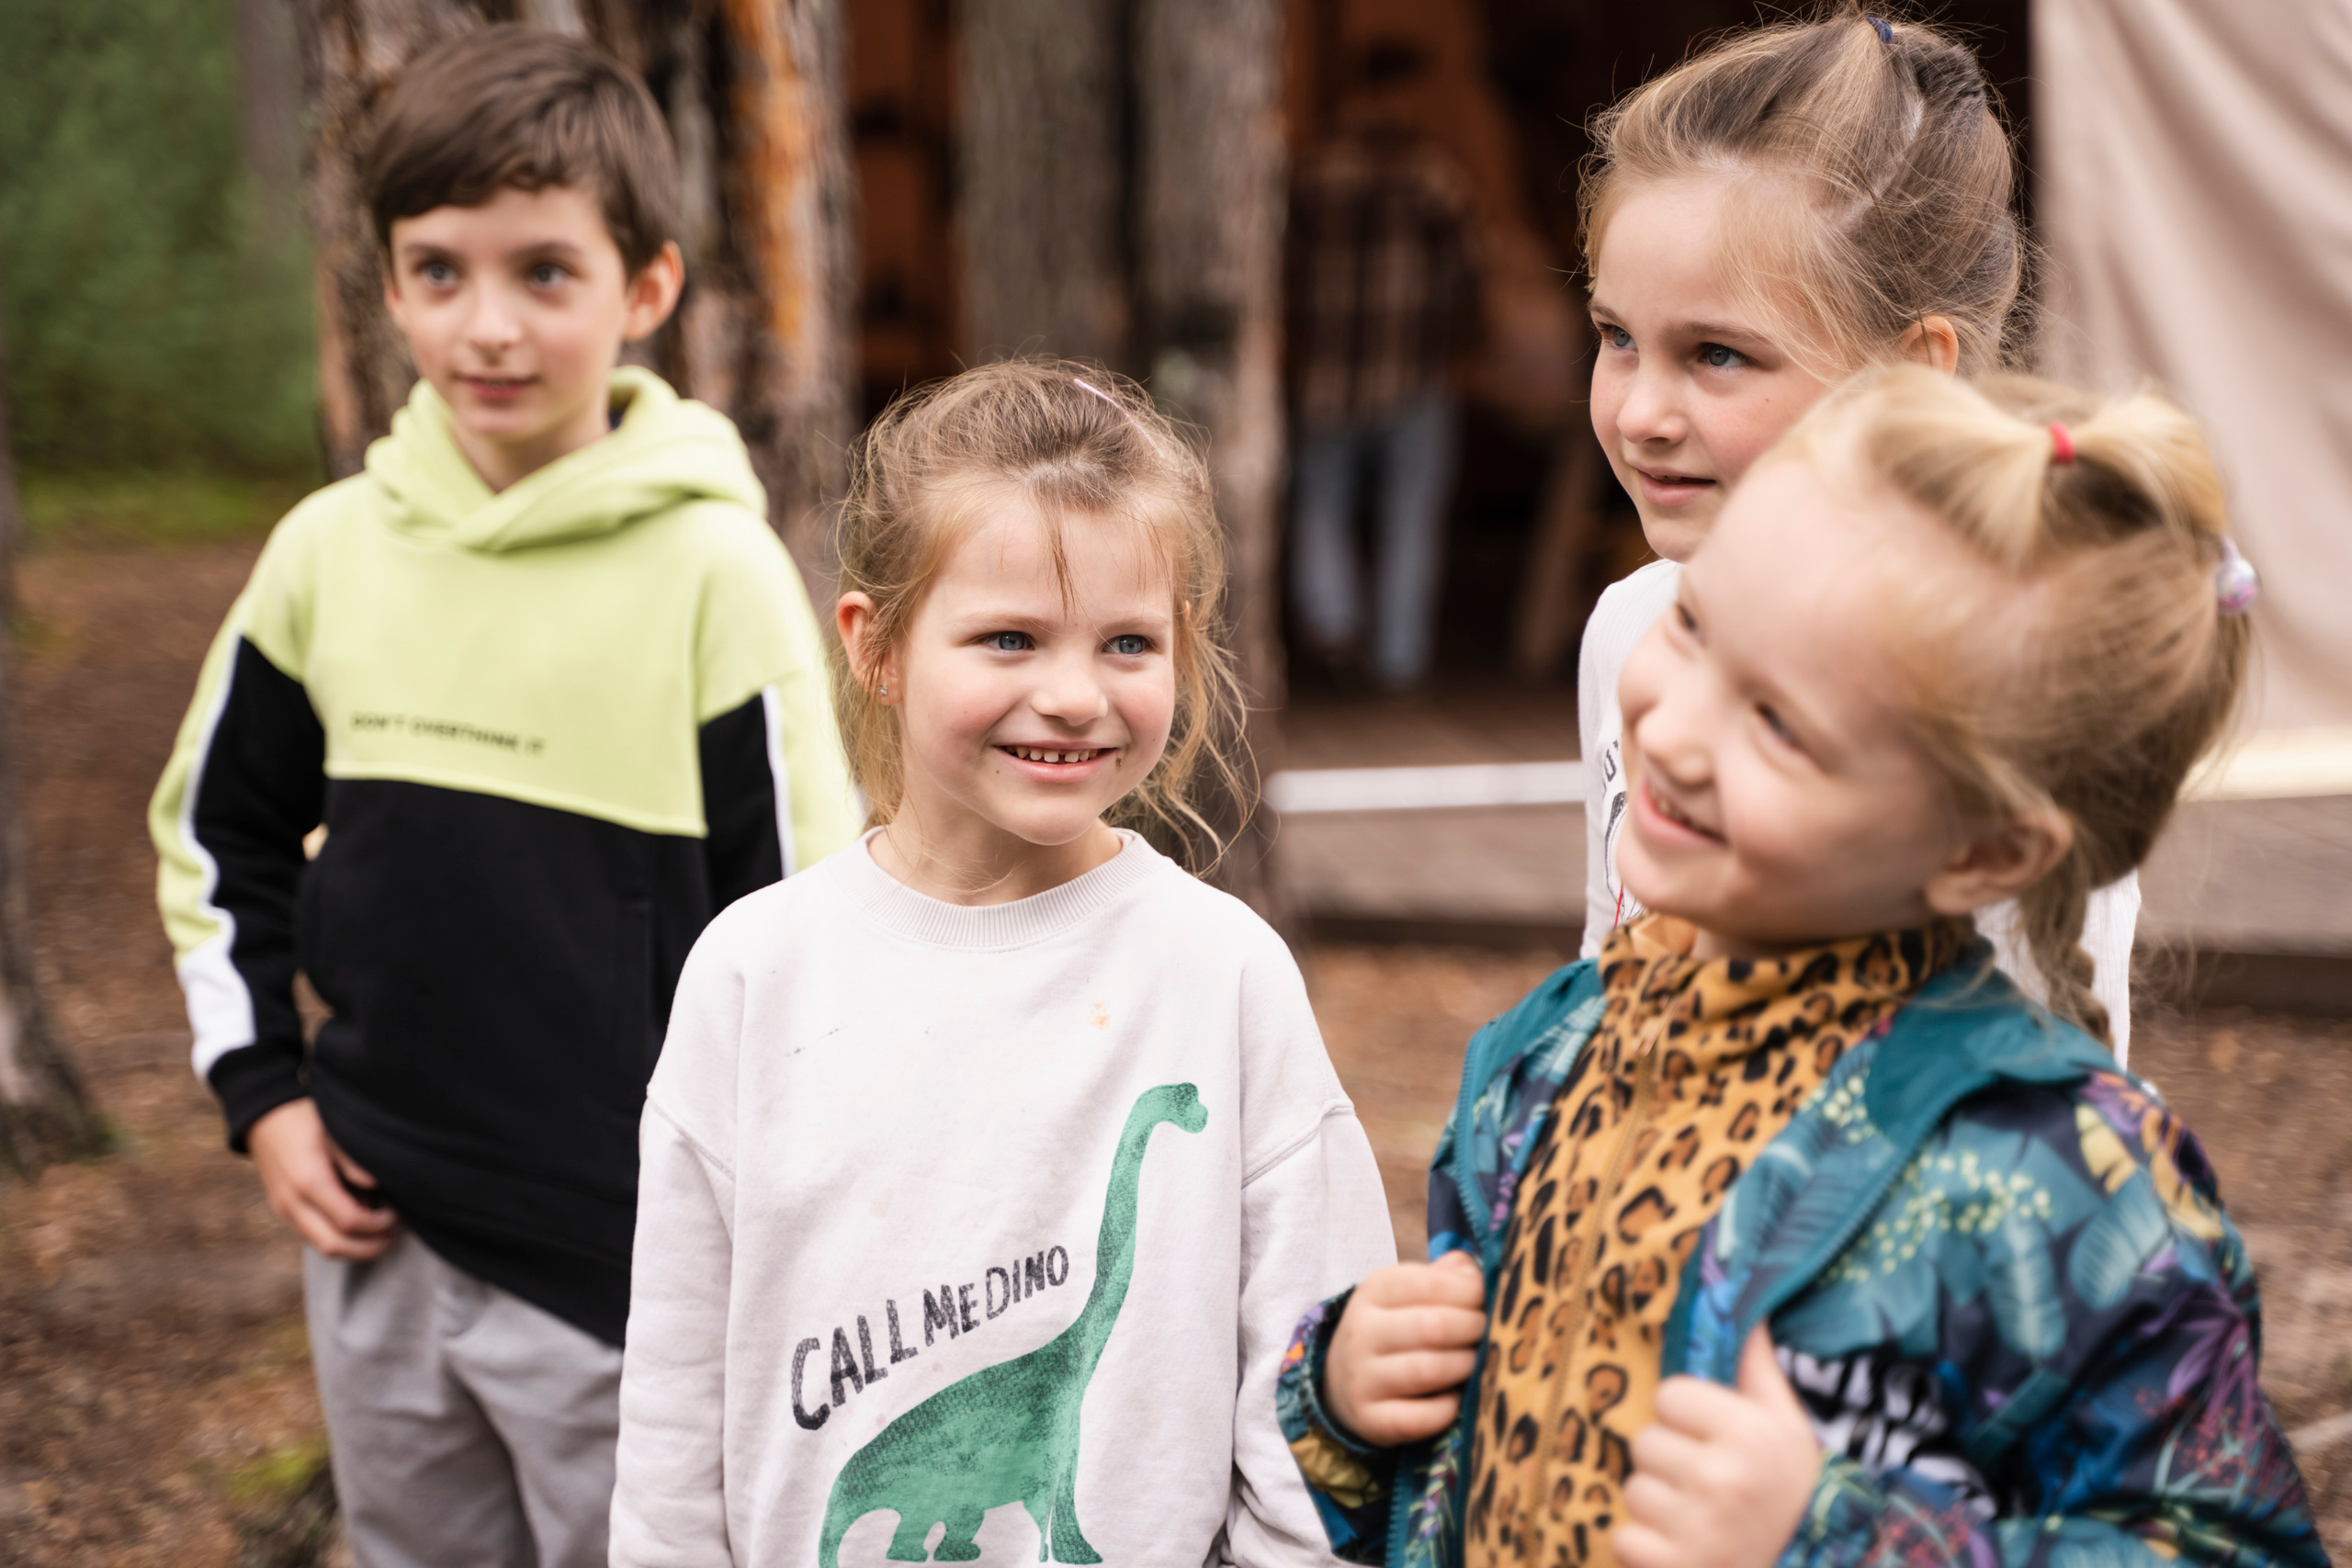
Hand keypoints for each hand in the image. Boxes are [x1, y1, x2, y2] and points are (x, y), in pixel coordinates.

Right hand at [248, 1099, 396, 1259]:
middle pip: (332, 1246)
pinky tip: (356, 1224)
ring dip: (353, 1247)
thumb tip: (377, 1187)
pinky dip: (336, 1238)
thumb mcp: (336, 1132)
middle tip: (392, 1236)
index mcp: (309, 1182)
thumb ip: (356, 1163)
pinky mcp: (282, 1211)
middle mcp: (292, 1203)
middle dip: (368, 1248)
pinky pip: (311, 1236)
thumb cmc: (303, 1117)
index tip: (396, 1214)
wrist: (263, 1115)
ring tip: (379, 1234)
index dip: (378, 1224)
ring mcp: (283, 1210)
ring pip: (320, 1247)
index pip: (349, 1220)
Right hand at [1325, 1250, 1486, 1446]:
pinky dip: (1446, 1410)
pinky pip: (1417, 1418)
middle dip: (1475, 1330)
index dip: (1471, 1293)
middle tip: (1491, 1334)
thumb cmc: (1397, 1328)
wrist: (1345, 1380)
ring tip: (1479, 1363)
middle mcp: (1361, 1331)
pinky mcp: (1368, 1418)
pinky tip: (1455, 1399)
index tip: (1486, 1301)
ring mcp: (1360, 1377)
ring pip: (1428, 1371)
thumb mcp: (1410, 1292)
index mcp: (1374, 1290)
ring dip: (1465, 1367)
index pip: (1430, 1284)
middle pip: (1434, 1327)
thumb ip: (1447, 1276)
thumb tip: (1479, 1274)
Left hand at [1616, 1326, 1823, 1567]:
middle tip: (1708, 1485)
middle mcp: (1723, 1479)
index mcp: (1751, 1435)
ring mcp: (1697, 1530)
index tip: (1713, 1437)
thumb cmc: (1792, 1496)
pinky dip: (1646, 1548)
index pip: (1669, 1394)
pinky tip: (1684, 1549)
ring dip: (1658, 1506)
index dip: (1685, 1415)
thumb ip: (1759, 1368)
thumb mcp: (1790, 1430)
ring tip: (1700, 1518)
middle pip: (1644, 1441)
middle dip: (1669, 1461)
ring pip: (1633, 1490)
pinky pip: (1624, 1539)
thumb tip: (1749, 1307)